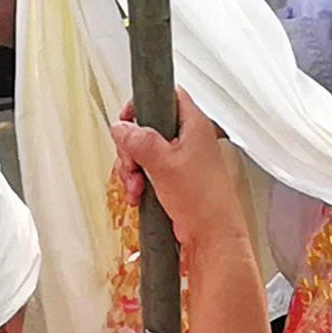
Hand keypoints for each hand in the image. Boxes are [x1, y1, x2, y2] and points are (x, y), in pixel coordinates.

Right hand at [112, 87, 247, 245]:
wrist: (211, 237)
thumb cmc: (202, 200)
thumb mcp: (165, 165)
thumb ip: (140, 142)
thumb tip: (120, 128)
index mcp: (193, 125)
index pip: (167, 95)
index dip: (143, 103)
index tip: (127, 120)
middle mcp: (187, 139)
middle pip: (147, 126)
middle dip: (131, 148)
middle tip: (132, 164)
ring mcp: (179, 159)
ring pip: (143, 150)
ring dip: (132, 169)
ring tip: (136, 185)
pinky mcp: (172, 178)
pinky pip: (146, 170)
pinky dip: (137, 181)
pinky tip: (138, 195)